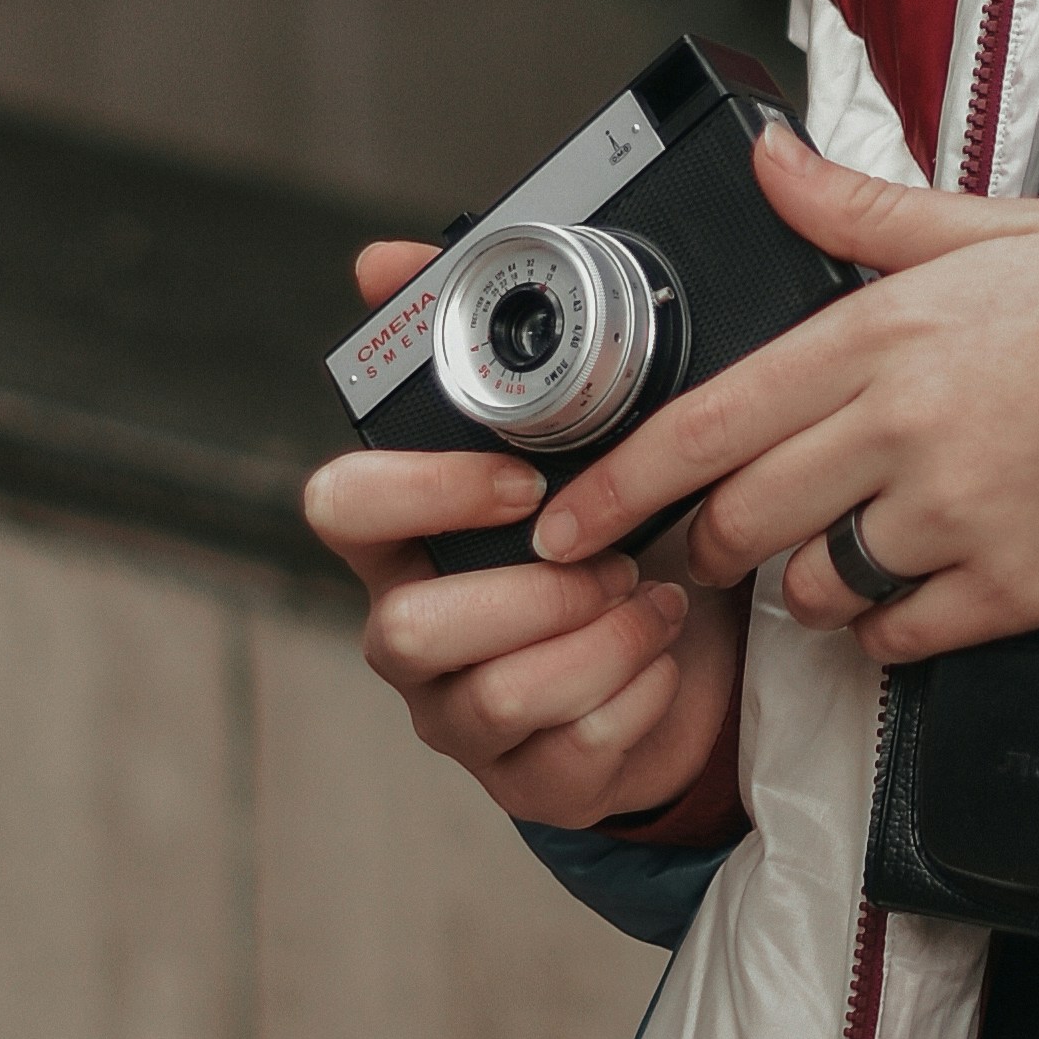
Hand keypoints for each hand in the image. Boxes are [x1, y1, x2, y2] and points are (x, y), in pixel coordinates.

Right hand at [304, 239, 743, 826]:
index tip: (522, 481)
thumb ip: (485, 347)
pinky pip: (573, 750)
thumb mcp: (578, 435)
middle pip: (407, 629)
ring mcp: (464, 714)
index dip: (423, 492)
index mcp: (408, 533)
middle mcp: (414, 627)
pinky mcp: (532, 781)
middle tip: (617, 557)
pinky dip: (641, 693)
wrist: (698, 647)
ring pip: (499, 695)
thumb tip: (379, 257)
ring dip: (601, 640)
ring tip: (654, 596)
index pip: (340, 505)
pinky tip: (668, 651)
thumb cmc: (618, 527)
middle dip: (531, 594)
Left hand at [524, 128, 1038, 666]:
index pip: (709, 424)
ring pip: (814, 585)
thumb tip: (768, 160)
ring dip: (805, 580)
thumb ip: (860, 209)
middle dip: (709, 543)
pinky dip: (887, 626)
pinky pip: (899, 636)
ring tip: (836, 552)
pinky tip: (910, 589)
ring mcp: (953, 516)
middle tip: (709, 544)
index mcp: (881, 336)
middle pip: (743, 519)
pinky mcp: (1008, 586)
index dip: (621, 484)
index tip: (571, 523)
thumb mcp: (989, 226)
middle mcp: (901, 430)